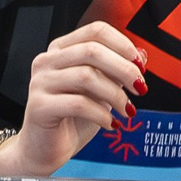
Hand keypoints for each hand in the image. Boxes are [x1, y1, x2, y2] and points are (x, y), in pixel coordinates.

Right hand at [0, 22, 144, 177]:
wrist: (45, 149)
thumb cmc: (73, 118)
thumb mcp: (102, 90)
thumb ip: (117, 70)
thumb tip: (142, 54)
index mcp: (62, 50)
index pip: (96, 31)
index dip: (123, 44)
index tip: (141, 65)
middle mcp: (47, 61)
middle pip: (92, 50)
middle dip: (124, 69)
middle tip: (141, 88)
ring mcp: (40, 82)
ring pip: (86, 76)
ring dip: (115, 94)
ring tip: (127, 110)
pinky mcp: (38, 106)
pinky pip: (78, 104)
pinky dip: (102, 114)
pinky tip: (110, 124)